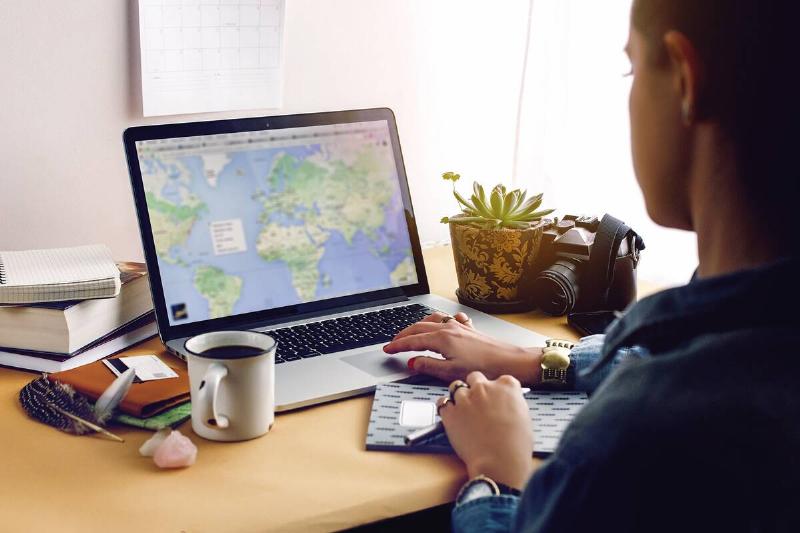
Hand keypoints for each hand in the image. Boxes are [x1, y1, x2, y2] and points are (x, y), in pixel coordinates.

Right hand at [383, 312, 542, 384]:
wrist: (509, 361)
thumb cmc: (484, 367)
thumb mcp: (451, 372)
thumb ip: (428, 366)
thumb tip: (412, 362)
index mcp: (442, 338)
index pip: (412, 340)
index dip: (397, 345)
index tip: (387, 349)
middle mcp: (449, 328)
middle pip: (419, 327)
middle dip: (404, 334)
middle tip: (394, 342)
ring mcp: (459, 327)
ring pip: (432, 320)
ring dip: (418, 325)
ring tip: (411, 332)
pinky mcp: (469, 329)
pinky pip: (448, 319)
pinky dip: (438, 320)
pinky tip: (441, 323)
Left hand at [438, 372, 534, 488]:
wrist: (500, 461)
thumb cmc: (515, 445)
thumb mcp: (524, 416)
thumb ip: (512, 403)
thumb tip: (507, 404)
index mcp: (507, 386)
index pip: (500, 380)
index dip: (496, 390)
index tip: (495, 399)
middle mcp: (485, 387)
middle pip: (475, 377)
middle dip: (476, 388)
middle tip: (478, 403)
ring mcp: (466, 398)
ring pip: (456, 387)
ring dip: (460, 397)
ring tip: (464, 412)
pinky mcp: (451, 412)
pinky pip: (442, 403)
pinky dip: (445, 408)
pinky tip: (451, 416)